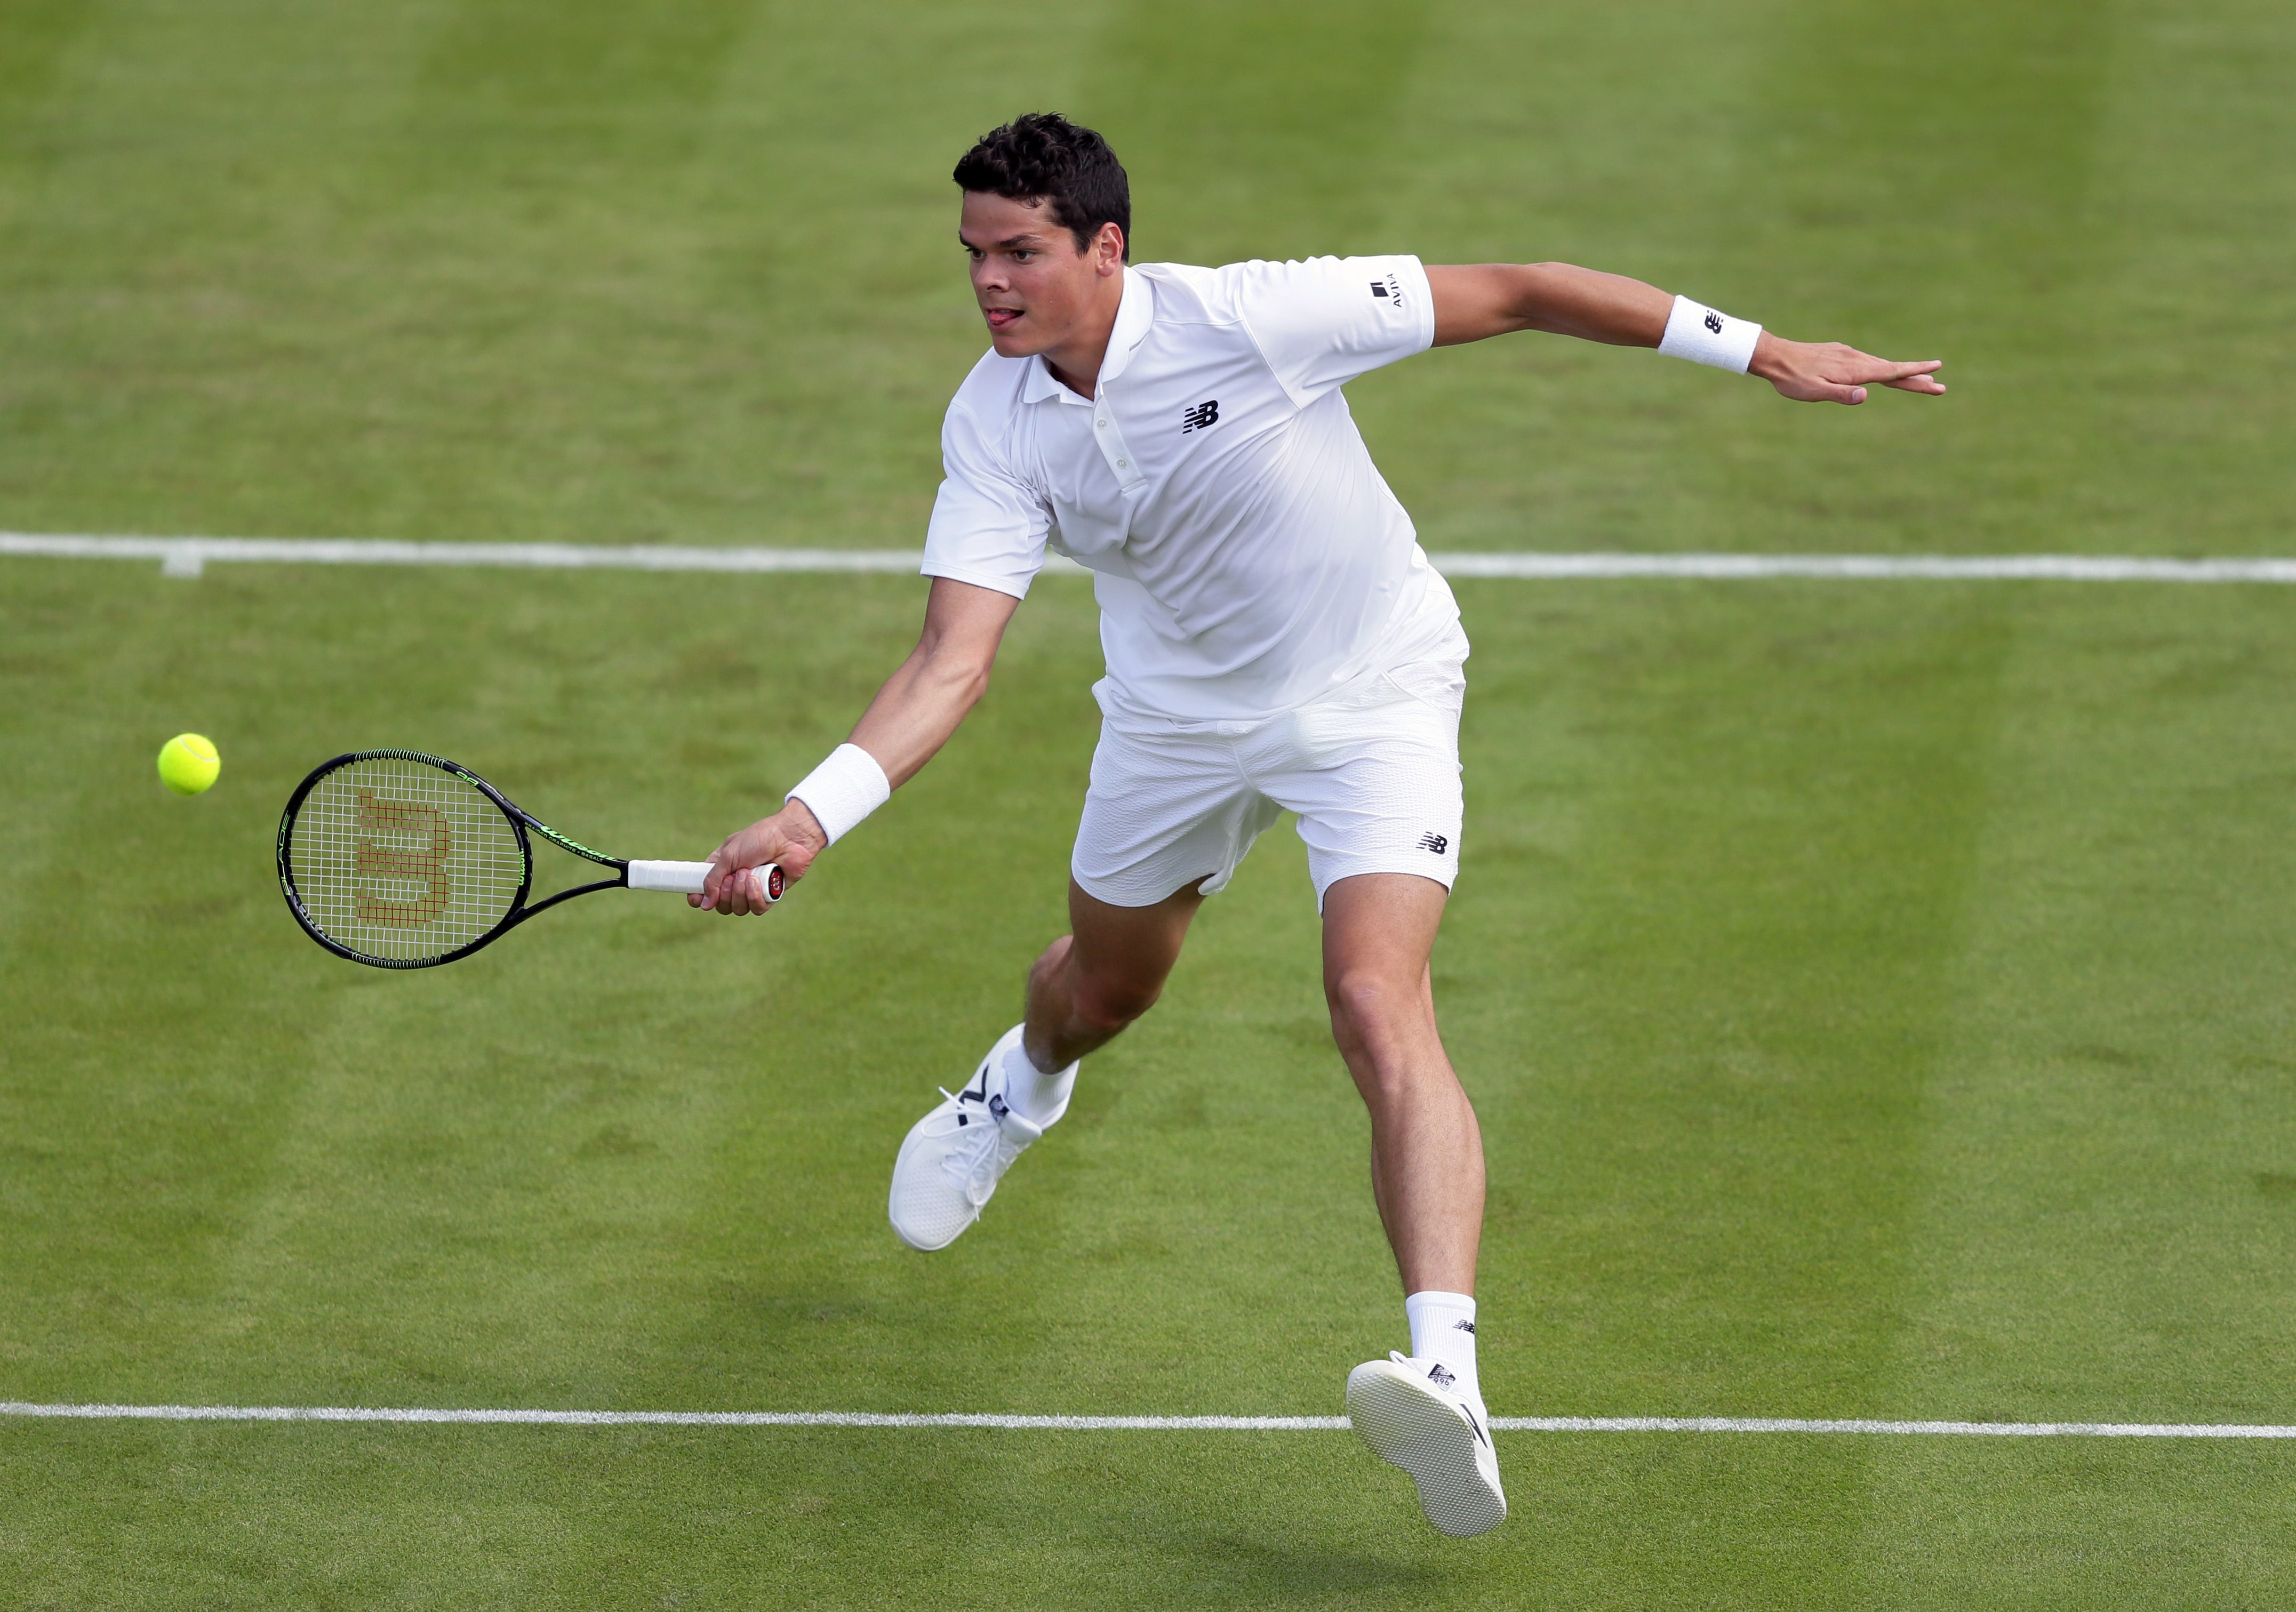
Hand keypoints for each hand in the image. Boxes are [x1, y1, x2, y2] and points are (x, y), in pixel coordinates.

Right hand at [690, 802, 829, 914]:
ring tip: (749, 875)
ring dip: (741, 894)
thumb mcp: (728, 855)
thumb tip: (704, 904)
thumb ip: (713, 879)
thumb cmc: (758, 839)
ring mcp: (753, 889)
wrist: (789, 836)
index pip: (704, 889)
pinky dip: (755, 897)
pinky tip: (759, 882)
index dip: (698, 897)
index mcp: (722, 868)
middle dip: (725, 894)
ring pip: (738, 909)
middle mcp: (736, 881)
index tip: (696, 900)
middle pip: (721, 905)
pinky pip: (757, 909)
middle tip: (734, 877)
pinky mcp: (770, 895)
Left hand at [1751, 334, 1945, 404]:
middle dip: (1917, 378)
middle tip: (1940, 387)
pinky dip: (1884, 368)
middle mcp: (1855, 359)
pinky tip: (1885, 373)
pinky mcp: (1840, 353)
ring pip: (1881, 365)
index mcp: (1853, 370)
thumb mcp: (1814, 392)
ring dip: (1902, 373)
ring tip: (1921, 380)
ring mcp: (1848, 354)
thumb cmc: (1793, 379)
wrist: (1775, 357)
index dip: (1914, 372)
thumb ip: (1840, 395)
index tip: (1937, 371)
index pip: (1891, 372)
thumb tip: (1865, 396)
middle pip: (1892, 370)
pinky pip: (1868, 362)